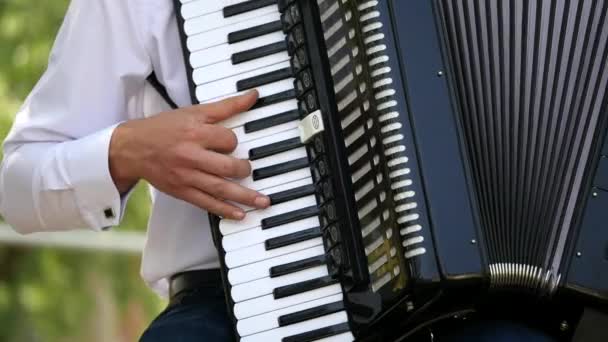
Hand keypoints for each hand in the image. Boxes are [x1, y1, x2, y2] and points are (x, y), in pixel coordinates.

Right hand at [109, 90, 269, 219]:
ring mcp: (187, 176)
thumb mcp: (194, 112)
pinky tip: (240, 214)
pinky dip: (224, 210)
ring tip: (263, 202)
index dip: (233, 141)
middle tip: (249, 169)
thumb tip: (253, 96)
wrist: (132, 148)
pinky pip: (207, 203)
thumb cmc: (165, 128)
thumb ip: (226, 107)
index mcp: (195, 132)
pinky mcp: (182, 192)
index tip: (231, 142)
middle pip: (226, 166)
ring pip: (220, 188)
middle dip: (243, 169)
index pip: (227, 140)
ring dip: (245, 197)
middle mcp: (191, 155)